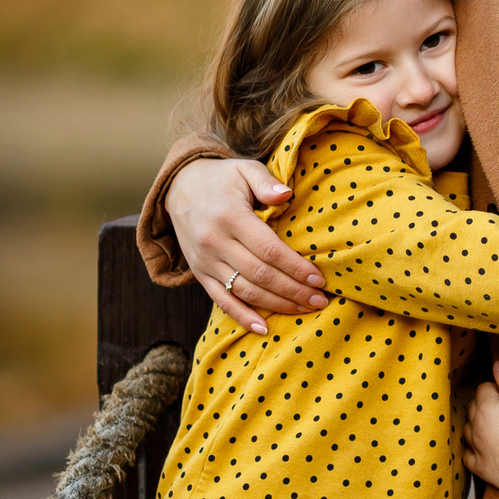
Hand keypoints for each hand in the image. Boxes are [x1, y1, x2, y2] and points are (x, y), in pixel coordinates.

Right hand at [167, 157, 325, 333]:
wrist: (178, 190)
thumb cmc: (222, 179)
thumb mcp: (244, 169)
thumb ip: (265, 181)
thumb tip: (286, 194)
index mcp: (230, 216)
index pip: (268, 250)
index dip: (295, 267)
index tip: (319, 279)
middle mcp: (215, 242)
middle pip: (260, 275)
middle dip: (293, 291)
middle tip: (321, 300)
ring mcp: (205, 262)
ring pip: (244, 290)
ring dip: (277, 305)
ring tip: (305, 310)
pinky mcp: (200, 274)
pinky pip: (221, 300)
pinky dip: (242, 317)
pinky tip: (264, 329)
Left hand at [464, 362, 498, 498]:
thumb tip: (497, 364)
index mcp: (485, 407)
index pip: (483, 388)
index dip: (497, 388)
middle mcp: (475, 426)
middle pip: (473, 407)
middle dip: (484, 404)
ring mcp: (476, 448)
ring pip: (467, 430)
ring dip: (475, 425)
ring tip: (492, 425)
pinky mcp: (480, 467)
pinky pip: (468, 456)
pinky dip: (472, 450)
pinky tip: (479, 448)